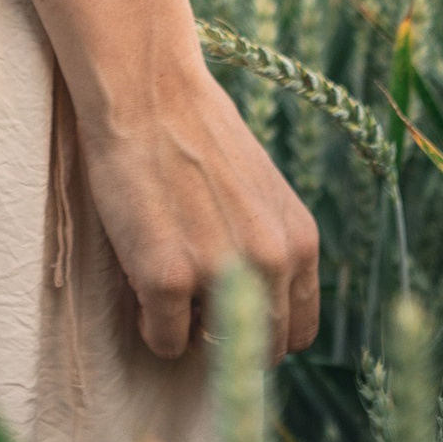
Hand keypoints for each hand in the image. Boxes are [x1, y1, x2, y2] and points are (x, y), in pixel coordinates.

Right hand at [80, 65, 320, 361]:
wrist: (147, 91)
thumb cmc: (197, 132)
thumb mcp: (262, 193)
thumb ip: (270, 246)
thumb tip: (261, 302)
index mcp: (299, 242)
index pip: (300, 330)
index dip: (265, 330)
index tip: (235, 316)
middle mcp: (270, 264)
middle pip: (260, 348)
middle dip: (227, 336)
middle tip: (194, 306)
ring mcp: (218, 274)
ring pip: (213, 350)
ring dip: (190, 332)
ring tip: (168, 290)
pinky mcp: (166, 279)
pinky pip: (164, 339)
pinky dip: (151, 325)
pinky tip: (142, 282)